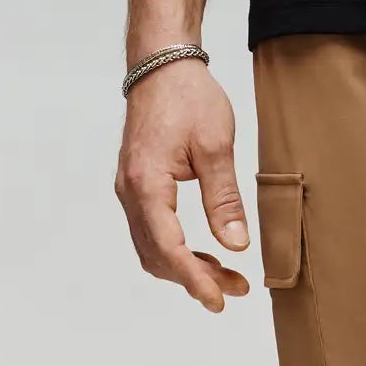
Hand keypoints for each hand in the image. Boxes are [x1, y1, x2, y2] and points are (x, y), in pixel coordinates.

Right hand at [114, 57, 250, 313]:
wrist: (162, 65)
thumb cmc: (189, 97)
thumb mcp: (216, 145)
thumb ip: (224, 199)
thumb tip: (236, 246)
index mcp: (147, 184)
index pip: (168, 249)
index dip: (194, 281)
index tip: (219, 300)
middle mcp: (130, 193)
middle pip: (156, 256)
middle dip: (193, 279)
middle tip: (234, 289)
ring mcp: (129, 189)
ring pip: (151, 246)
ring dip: (184, 266)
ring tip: (225, 275)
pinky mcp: (137, 183)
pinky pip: (151, 229)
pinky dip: (175, 247)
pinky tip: (203, 250)